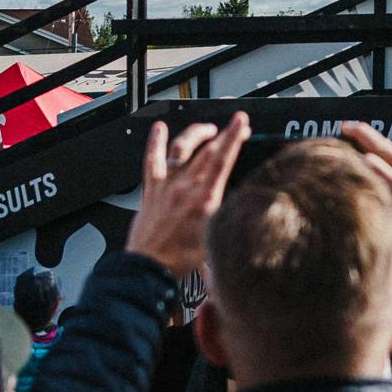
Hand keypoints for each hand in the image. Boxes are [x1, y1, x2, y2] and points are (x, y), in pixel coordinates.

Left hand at [125, 113, 249, 276]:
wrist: (148, 269)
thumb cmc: (179, 262)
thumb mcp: (216, 242)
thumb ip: (229, 221)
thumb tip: (243, 210)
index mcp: (204, 201)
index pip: (222, 160)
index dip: (233, 138)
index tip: (241, 122)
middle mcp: (185, 188)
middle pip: (207, 151)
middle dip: (224, 134)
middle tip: (234, 126)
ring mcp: (166, 186)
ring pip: (181, 148)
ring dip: (196, 134)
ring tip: (207, 129)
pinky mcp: (151, 190)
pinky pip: (152, 159)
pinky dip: (155, 141)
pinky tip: (159, 128)